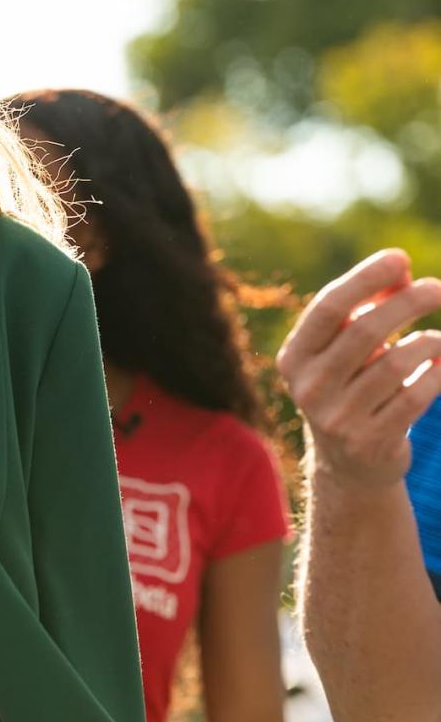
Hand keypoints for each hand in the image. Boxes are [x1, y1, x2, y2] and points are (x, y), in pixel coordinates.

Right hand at [277, 249, 440, 487]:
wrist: (348, 464)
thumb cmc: (353, 387)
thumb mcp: (349, 349)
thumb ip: (369, 308)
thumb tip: (401, 269)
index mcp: (294, 357)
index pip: (329, 307)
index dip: (365, 278)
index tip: (400, 257)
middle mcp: (308, 386)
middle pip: (364, 330)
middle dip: (407, 302)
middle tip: (438, 288)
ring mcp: (337, 417)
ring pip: (396, 363)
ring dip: (429, 342)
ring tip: (439, 339)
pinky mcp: (370, 441)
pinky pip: (416, 396)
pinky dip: (436, 374)